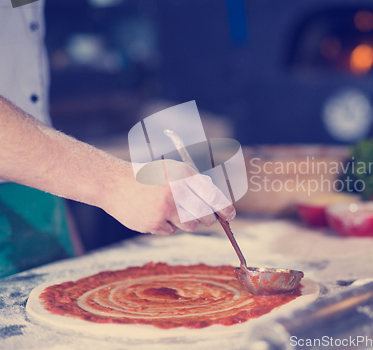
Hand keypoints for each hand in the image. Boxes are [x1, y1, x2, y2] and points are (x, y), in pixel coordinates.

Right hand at [100, 159, 235, 234]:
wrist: (114, 183)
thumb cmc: (149, 176)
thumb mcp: (174, 170)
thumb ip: (196, 183)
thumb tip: (219, 203)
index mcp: (183, 175)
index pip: (212, 197)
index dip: (225, 209)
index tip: (230, 216)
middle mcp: (175, 192)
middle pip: (205, 216)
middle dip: (208, 218)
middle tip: (207, 217)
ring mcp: (163, 210)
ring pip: (190, 226)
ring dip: (187, 221)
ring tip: (174, 209)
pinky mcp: (152, 224)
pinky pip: (171, 231)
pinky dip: (168, 225)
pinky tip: (156, 213)